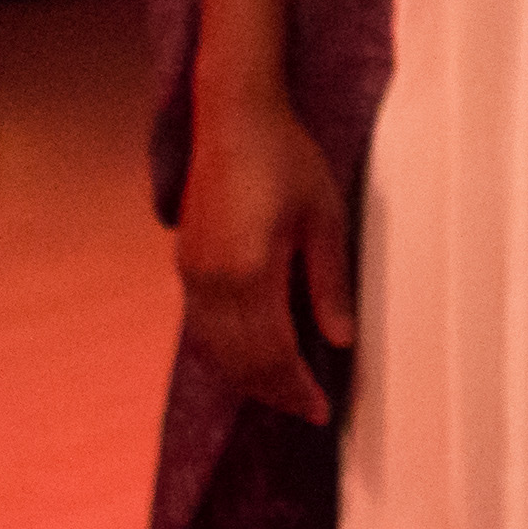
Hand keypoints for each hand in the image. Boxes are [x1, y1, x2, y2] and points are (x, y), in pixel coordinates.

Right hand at [177, 92, 354, 422]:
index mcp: (250, 272)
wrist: (234, 119)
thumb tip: (341, 341)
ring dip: (247, 378)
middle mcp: (211, 281)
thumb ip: (330, 284)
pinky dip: (226, 354)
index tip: (321, 409)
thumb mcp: (324, 219)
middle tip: (306, 409)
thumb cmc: (287, 159)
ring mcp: (192, 274)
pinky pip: (201, 329)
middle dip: (274, 392)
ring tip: (283, 392)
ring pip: (215, 350)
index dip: (297, 387)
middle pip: (240, 361)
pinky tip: (250, 358)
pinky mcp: (185, 264)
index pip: (273, 353)